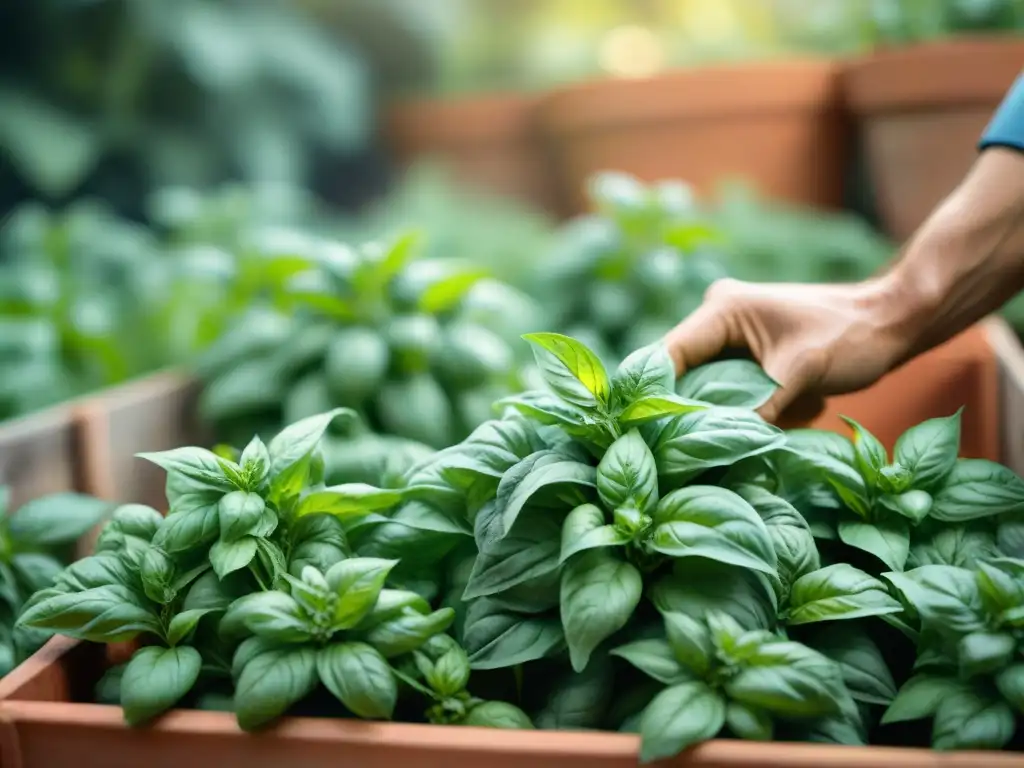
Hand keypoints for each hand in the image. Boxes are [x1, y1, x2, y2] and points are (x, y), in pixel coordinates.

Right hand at [663, 278, 911, 425]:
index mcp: (722, 310)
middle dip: (693, 412)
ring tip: (747, 437)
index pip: (668, 356)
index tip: (652, 435)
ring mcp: (734, 338)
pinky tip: (786, 416)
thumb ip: (756, 409)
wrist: (895, 323)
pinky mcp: (751, 357)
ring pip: (709, 388)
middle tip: (693, 451)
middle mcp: (719, 320)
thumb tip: (719, 448)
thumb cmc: (851, 336)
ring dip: (726, 415)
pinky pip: (733, 391)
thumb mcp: (799, 374)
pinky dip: (751, 411)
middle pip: (683, 376)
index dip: (656, 395)